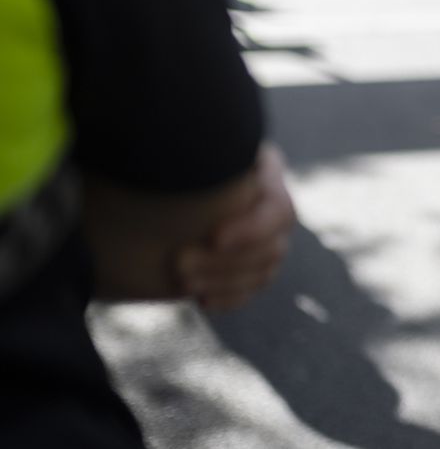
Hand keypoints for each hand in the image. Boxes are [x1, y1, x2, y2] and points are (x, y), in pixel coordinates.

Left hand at [175, 144, 295, 310]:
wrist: (154, 171)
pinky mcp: (252, 263)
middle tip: (179, 264)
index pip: (277, 208)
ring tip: (183, 282)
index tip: (212, 237)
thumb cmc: (169, 151)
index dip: (251, 228)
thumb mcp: (189, 147)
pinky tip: (202, 301)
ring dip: (225, 281)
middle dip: (226, 261)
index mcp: (265, 171)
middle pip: (273, 246)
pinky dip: (230, 296)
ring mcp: (268, 237)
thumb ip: (201, 157)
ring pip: (265, 271)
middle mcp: (273, 205)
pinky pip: (253, 287)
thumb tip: (208, 165)